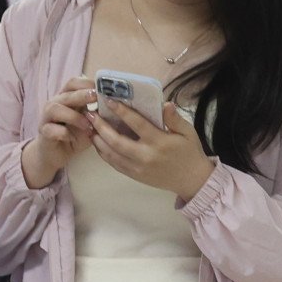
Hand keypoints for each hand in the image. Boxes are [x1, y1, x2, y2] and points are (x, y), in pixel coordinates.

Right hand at [19, 86, 100, 189]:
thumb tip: (115, 106)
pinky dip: (62, 132)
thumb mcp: (90, 123)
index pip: (73, 83)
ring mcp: (46, 117)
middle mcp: (55, 104)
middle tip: (96, 98)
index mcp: (67, 98)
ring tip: (87, 125)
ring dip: (73, 116)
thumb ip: (98, 114)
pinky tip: (72, 138)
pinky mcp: (43, 132)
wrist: (57, 154)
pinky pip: (50, 129)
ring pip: (55, 109)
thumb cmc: (75, 136)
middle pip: (66, 94)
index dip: (87, 83)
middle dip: (82, 95)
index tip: (101, 89)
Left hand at [89, 97, 215, 204]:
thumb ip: (174, 119)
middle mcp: (146, 156)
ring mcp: (138, 168)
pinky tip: (98, 143)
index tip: (109, 100)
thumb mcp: (188, 132)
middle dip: (101, 127)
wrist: (192, 180)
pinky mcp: (135, 176)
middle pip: (117, 141)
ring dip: (98, 141)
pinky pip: (115, 164)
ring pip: (112, 154)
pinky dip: (104, 153)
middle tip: (90, 114)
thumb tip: (166, 104)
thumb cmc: (189, 152)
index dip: (122, 112)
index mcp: (159, 142)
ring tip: (89, 127)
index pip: (137, 124)